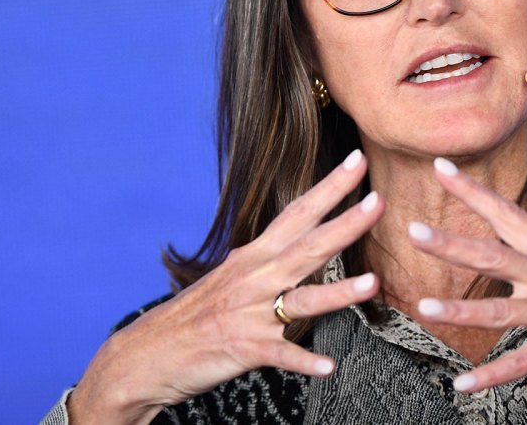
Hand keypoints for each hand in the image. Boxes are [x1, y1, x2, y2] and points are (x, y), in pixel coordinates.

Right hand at [69, 150, 383, 424]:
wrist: (147, 355)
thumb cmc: (196, 315)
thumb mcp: (233, 276)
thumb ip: (270, 259)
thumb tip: (301, 239)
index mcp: (254, 256)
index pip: (298, 212)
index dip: (329, 187)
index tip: (357, 160)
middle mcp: (255, 278)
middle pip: (309, 246)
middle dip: (346, 224)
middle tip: (379, 201)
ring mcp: (250, 313)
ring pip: (302, 299)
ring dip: (338, 293)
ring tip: (372, 284)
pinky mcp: (244, 348)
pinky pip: (280, 355)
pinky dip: (303, 361)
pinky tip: (327, 367)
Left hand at [408, 157, 526, 424]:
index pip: (508, 214)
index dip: (473, 192)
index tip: (441, 167)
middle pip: (494, 255)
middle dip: (451, 243)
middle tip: (413, 229)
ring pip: (501, 311)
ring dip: (459, 311)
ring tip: (423, 309)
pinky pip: (521, 362)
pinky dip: (490, 375)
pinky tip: (462, 383)